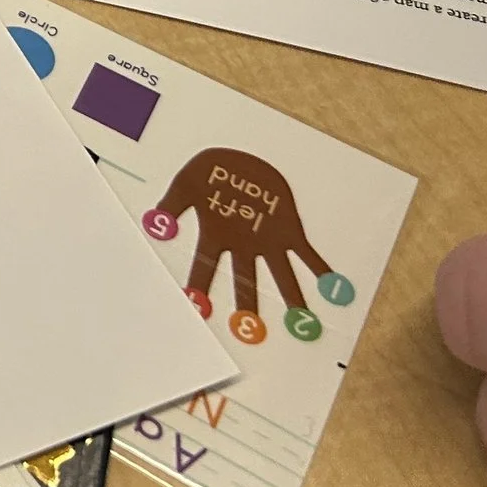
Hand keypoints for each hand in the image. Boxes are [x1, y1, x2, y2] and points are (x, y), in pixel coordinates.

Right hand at [144, 146, 350, 344]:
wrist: (239, 158)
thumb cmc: (211, 170)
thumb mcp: (186, 184)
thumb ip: (173, 204)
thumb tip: (156, 221)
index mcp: (216, 235)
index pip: (204, 267)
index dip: (199, 288)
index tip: (196, 308)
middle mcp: (243, 245)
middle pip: (245, 279)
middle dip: (248, 303)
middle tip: (250, 329)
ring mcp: (266, 240)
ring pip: (280, 273)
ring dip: (291, 295)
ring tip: (302, 318)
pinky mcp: (287, 230)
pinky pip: (305, 253)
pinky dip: (318, 268)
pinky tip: (331, 283)